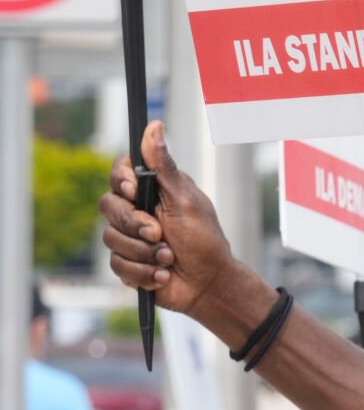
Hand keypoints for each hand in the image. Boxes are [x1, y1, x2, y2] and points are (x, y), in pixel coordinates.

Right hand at [99, 122, 239, 317]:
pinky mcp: (126, 262)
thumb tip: (155, 125)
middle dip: (134, 224)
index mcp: (152, 191)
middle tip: (160, 234)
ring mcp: (129, 237)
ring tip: (169, 259)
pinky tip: (163, 275)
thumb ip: (164, 167)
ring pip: (110, 238)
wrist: (209, 285)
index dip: (121, 180)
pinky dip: (143, 272)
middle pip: (107, 205)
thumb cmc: (204, 240)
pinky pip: (117, 265)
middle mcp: (137, 210)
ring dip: (143, 253)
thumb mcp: (187, 200)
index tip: (135, 190)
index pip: (119, 173)